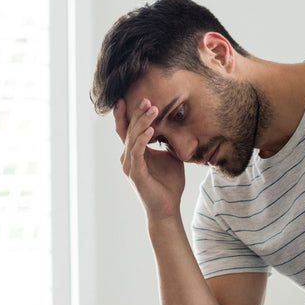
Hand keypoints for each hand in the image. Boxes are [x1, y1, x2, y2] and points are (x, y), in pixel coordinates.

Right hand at [115, 98, 185, 220]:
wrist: (168, 208)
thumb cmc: (169, 184)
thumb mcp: (171, 156)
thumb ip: (168, 141)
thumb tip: (176, 125)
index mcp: (135, 152)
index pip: (128, 128)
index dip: (129, 112)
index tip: (136, 96)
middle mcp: (128, 157)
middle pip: (129, 129)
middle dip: (137, 113)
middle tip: (147, 98)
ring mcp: (130, 165)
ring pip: (132, 138)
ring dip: (142, 122)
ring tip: (152, 109)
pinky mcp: (136, 174)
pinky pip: (137, 153)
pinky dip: (142, 140)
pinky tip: (150, 130)